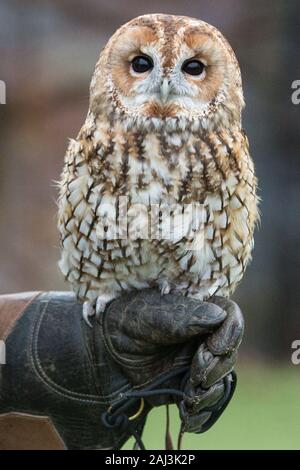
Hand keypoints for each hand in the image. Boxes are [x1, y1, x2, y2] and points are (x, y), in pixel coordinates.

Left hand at [100, 290, 243, 434]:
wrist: (101, 352)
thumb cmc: (124, 323)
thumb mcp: (151, 314)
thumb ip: (184, 316)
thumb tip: (219, 315)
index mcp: (197, 312)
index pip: (230, 316)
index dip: (230, 333)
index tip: (213, 348)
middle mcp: (201, 337)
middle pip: (229, 353)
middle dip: (216, 367)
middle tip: (194, 373)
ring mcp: (195, 362)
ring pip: (222, 380)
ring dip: (211, 392)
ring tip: (189, 394)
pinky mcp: (185, 385)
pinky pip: (205, 402)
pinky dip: (202, 411)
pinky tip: (189, 414)